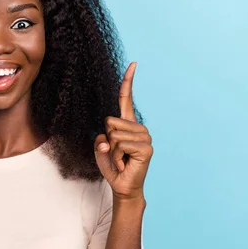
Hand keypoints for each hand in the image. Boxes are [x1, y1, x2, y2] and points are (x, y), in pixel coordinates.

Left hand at [94, 62, 152, 200]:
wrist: (121, 185)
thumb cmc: (112, 165)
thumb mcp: (100, 147)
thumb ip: (101, 138)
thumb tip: (108, 140)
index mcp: (127, 123)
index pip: (126, 99)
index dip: (128, 81)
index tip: (133, 64)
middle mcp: (138, 127)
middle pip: (110, 122)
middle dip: (107, 140)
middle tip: (116, 153)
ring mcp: (144, 137)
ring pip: (114, 135)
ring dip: (112, 151)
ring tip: (121, 159)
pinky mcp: (146, 148)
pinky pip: (121, 145)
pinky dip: (117, 157)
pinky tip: (125, 164)